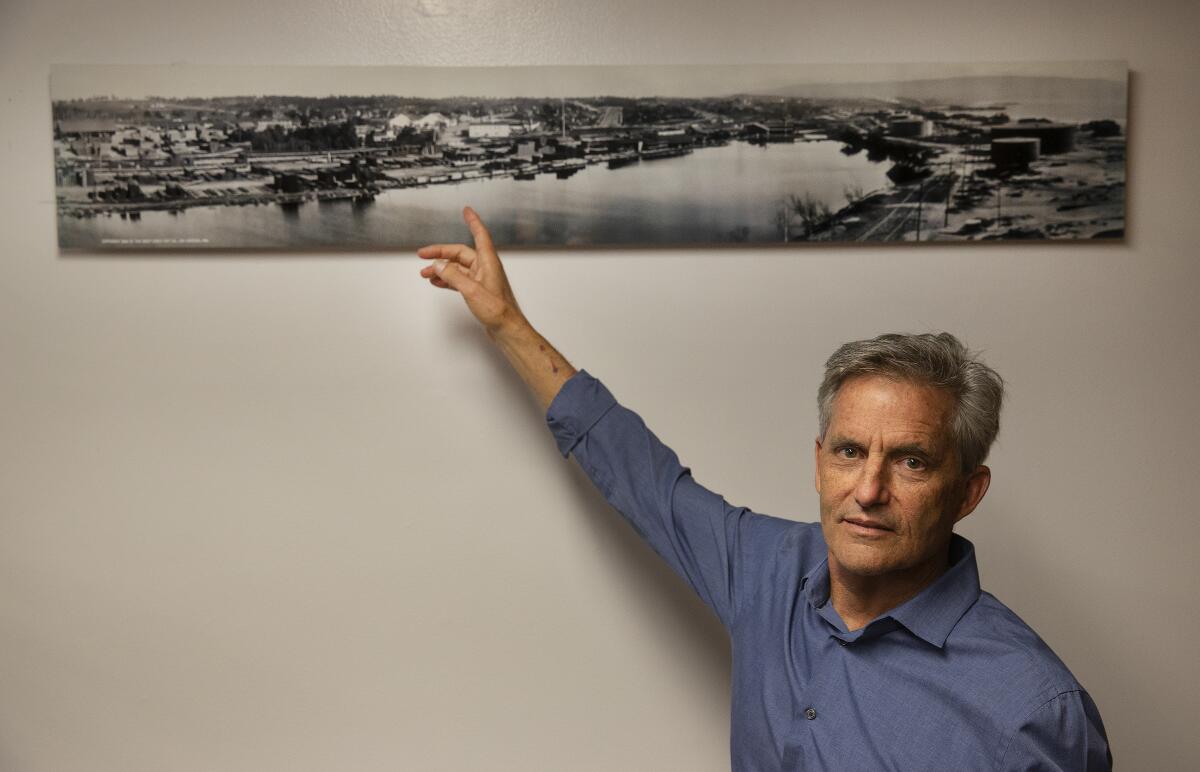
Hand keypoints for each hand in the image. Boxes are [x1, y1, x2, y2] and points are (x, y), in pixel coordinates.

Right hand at [418, 207, 525, 336]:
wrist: (507, 329)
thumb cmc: (498, 311)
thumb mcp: (472, 291)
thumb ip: (454, 276)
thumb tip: (438, 265)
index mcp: (488, 262)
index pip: (480, 235)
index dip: (473, 222)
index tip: (466, 210)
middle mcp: (486, 268)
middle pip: (460, 253)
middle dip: (441, 253)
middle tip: (422, 255)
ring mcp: (482, 280)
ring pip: (458, 268)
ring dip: (441, 269)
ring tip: (425, 273)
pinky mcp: (479, 291)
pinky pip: (460, 280)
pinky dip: (448, 279)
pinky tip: (437, 282)